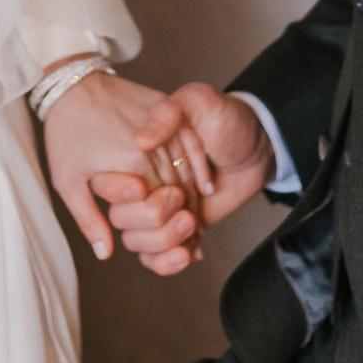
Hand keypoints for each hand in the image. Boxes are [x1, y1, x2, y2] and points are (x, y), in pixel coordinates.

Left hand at [40, 66, 209, 262]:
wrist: (72, 84)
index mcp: (130, 165)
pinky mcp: (166, 110)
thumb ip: (89, 220)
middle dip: (185, 218)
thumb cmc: (66, 133)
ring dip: (194, 197)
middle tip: (192, 241)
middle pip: (179, 190)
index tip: (177, 246)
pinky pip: (191, 143)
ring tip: (196, 220)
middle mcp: (151, 146)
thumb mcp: (68, 181)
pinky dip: (199, 167)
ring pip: (188, 169)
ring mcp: (161, 126)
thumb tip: (105, 253)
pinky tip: (203, 185)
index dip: (170, 230)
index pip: (162, 207)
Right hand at [91, 83, 274, 275]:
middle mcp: (142, 185)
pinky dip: (169, 261)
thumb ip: (167, 113)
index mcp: (134, 155)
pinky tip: (190, 251)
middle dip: (149, 215)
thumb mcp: (197, 101)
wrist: (258, 147)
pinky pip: (156, 258)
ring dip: (163, 239)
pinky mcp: (177, 230)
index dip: (117, 190)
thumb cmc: (226, 119)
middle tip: (180, 198)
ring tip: (191, 221)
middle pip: (122, 218)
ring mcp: (159, 210)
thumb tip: (141, 141)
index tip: (141, 186)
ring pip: (138, 243)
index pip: (104, 183)